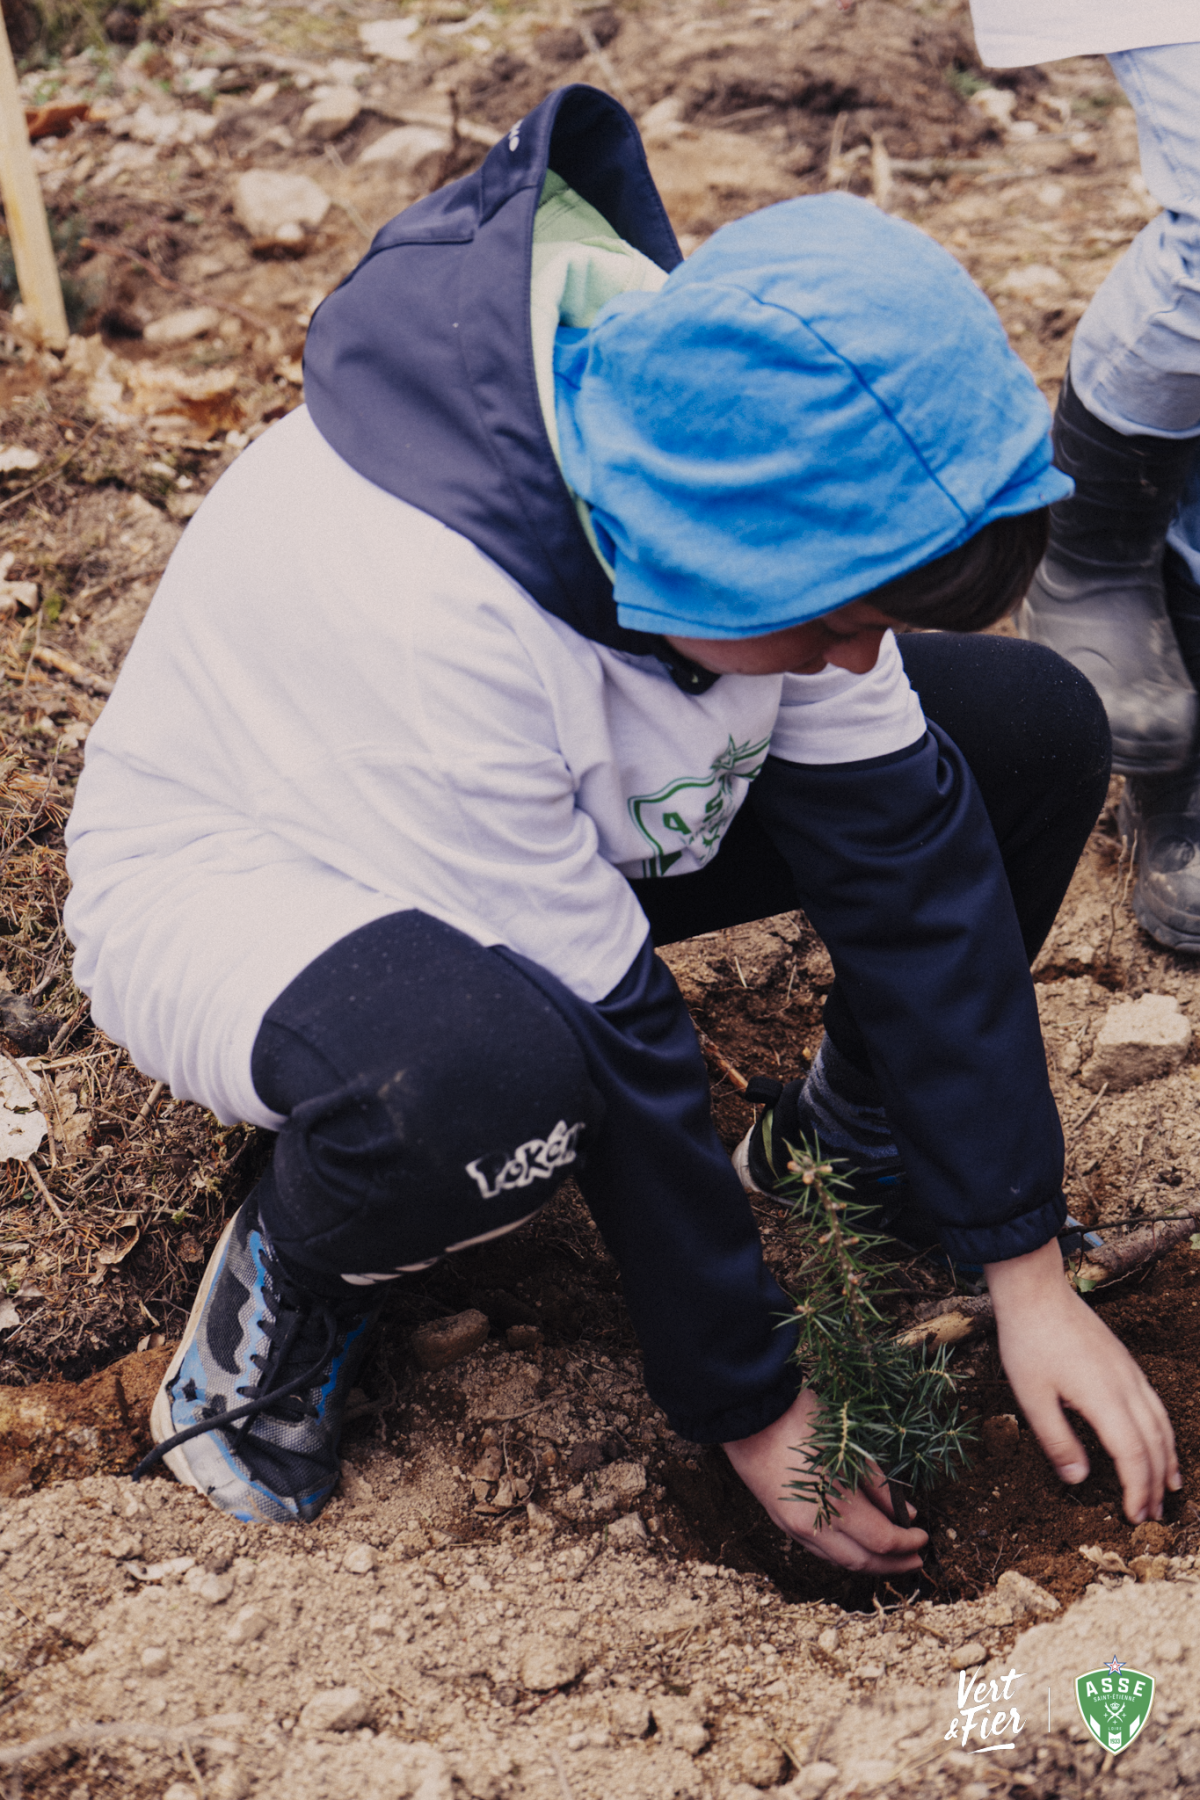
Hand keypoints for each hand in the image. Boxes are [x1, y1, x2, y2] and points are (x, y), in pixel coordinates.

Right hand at [723, 1386, 928, 1573]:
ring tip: (891, 1556)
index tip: (924, 1536)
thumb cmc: (802, 1419)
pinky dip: (845, 1554)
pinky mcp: (782, 1523)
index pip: (882, 1540)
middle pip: (863, 1561)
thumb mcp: (849, 1446)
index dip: (907, 1543)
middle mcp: (813, 1525)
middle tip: (916, 1559)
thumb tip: (906, 1512)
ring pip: (840, 1561)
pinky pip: (820, 1551)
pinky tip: (858, 1544)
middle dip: (894, 1564)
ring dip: (870, 1563)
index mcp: (834, 1502)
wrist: (749, 1415)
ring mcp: (794, 1527)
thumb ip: (878, 1484)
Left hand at [985, 1237, 1180, 1523]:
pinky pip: (1155, 1406)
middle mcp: (1127, 1387)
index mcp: (1104, 1399)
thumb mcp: (1032, 1397)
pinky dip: (1163, 1432)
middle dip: (1156, 1484)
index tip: (1135, 1518)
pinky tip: (1159, 1441)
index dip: (1137, 1490)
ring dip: (1166, 1460)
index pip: (1133, 1456)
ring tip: (1169, 1489)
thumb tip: (1079, 1480)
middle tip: (1152, 1517)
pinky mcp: (1126, 1364)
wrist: (1036, 1292)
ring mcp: (1130, 1373)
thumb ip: (1057, 1441)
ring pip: (1161, 1424)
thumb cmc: (1028, 1343)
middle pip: (1154, 1445)